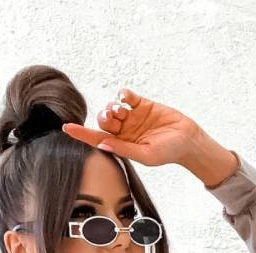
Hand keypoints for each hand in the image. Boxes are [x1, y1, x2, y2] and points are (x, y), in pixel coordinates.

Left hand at [61, 89, 200, 167]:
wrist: (188, 139)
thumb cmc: (169, 152)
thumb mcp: (147, 155)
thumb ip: (125, 150)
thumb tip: (103, 144)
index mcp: (123, 145)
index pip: (97, 139)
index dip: (82, 134)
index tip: (66, 127)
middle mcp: (125, 131)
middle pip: (103, 121)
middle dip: (104, 117)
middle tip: (113, 117)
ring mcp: (132, 117)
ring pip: (112, 107)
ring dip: (112, 106)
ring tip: (123, 110)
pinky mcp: (141, 104)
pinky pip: (125, 96)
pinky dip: (123, 94)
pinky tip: (127, 98)